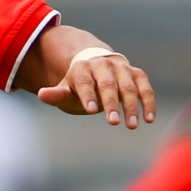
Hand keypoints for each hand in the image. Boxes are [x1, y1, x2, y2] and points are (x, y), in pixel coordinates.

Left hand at [39, 50, 155, 128]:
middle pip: (108, 84)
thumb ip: (56, 95)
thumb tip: (41, 94)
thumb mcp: (66, 90)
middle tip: (113, 122)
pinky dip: (149, 102)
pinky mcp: (137, 74)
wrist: (98, 67)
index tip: (90, 110)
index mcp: (82, 68)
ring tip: (132, 126)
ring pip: (129, 87)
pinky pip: (145, 88)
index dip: (88, 95)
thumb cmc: (79, 86)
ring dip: (132, 106)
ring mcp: (122, 68)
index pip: (85, 82)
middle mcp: (103, 65)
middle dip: (110, 103)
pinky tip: (149, 119)